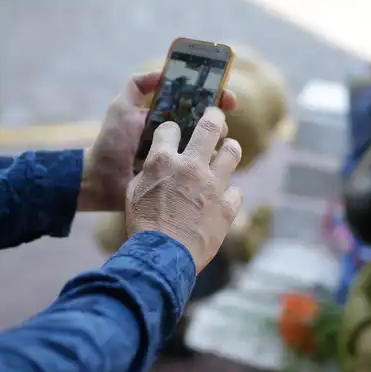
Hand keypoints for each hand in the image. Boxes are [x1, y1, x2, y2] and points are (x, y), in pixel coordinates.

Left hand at [78, 72, 236, 211]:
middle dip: (218, 123)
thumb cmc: (112, 143)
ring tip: (214, 146)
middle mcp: (175, 136)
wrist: (102, 180)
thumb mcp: (121, 108)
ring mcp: (178, 158)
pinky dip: (209, 167)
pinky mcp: (178, 179)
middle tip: (220, 126)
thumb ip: (136, 85)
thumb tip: (163, 72)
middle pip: (207, 125)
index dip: (214, 99)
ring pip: (207, 147)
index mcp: (165, 118)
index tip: (228, 100)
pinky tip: (211, 165)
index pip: (197, 104)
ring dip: (216, 144)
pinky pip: (200, 171)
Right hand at [125, 107, 243, 271]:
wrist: (163, 256)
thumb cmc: (143, 225)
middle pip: (210, 126)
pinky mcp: (227, 206)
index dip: (171, 129)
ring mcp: (213, 185)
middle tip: (216, 115)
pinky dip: (229, 192)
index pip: (170, 128)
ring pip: (232, 152)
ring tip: (228, 148)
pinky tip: (224, 196)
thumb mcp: (134, 193)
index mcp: (163, 161)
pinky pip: (236, 190)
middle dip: (214, 116)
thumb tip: (156, 164)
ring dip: (229, 148)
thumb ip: (148, 172)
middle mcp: (191, 167)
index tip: (174, 133)